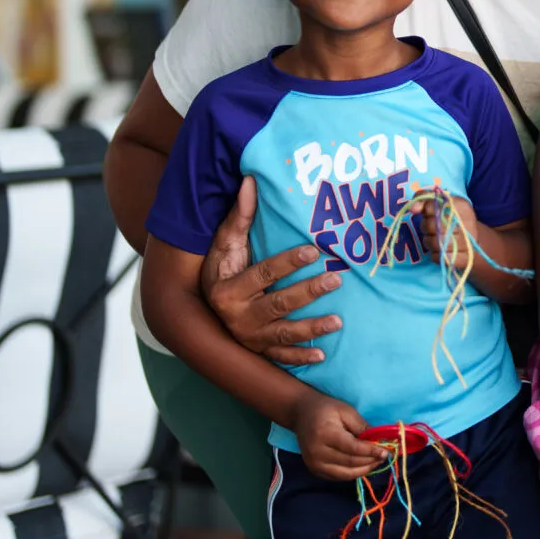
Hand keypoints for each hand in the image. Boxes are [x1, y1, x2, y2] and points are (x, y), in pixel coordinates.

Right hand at [202, 175, 342, 364]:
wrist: (201, 306)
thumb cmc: (221, 267)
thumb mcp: (225, 242)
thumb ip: (240, 215)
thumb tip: (250, 180)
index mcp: (227, 288)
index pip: (262, 274)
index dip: (288, 262)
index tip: (314, 250)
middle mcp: (236, 316)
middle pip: (278, 304)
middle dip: (308, 292)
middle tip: (337, 278)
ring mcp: (248, 336)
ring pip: (283, 332)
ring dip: (311, 328)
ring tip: (338, 321)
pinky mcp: (258, 349)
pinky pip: (280, 355)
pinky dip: (300, 357)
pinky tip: (322, 354)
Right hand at [291, 393, 379, 481]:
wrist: (301, 413)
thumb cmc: (326, 409)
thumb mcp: (346, 411)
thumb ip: (362, 427)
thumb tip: (379, 441)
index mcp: (325, 434)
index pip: (353, 448)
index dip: (371, 451)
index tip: (385, 452)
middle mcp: (317, 452)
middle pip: (350, 463)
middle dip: (370, 461)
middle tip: (384, 457)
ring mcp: (314, 464)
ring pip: (345, 474)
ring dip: (363, 470)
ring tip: (376, 463)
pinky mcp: (314, 470)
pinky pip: (337, 477)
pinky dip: (352, 474)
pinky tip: (363, 466)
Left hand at [417, 194, 477, 269]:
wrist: (472, 241)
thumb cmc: (450, 219)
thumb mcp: (439, 203)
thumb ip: (423, 198)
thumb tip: (413, 208)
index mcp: (462, 205)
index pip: (434, 205)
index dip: (426, 210)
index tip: (429, 212)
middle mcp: (468, 223)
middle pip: (432, 226)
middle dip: (426, 227)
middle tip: (431, 227)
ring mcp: (468, 242)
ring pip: (435, 243)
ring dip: (429, 242)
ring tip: (435, 238)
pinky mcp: (464, 258)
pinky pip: (439, 258)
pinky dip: (435, 255)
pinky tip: (441, 250)